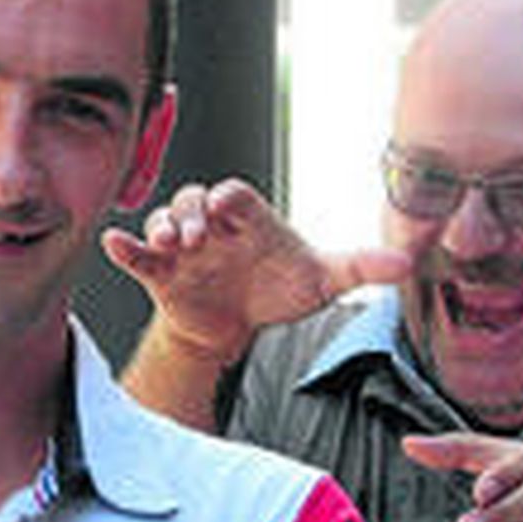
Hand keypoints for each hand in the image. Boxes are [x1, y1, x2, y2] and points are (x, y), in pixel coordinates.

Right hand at [102, 179, 407, 361]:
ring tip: (168, 244)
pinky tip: (113, 245)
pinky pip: (136, 256)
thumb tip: (409, 261)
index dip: (231, 198)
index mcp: (250, 220)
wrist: (240, 326)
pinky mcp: (160, 273)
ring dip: (162, 227)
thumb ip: (360, 266)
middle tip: (199, 236)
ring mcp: (183, 248)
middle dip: (192, 213)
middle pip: (194, 200)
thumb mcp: (322, 280)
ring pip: (163, 222)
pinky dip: (124, 248)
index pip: (237, 195)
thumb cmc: (278, 289)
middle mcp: (213, 227)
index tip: (228, 207)